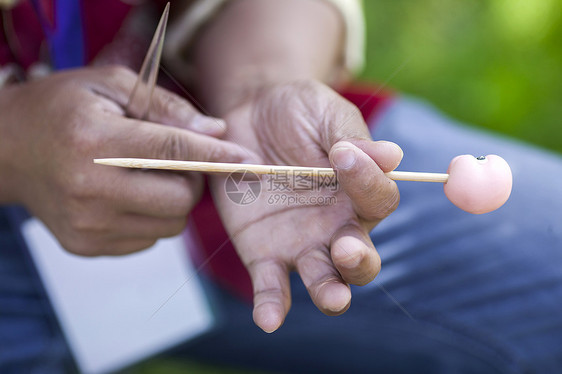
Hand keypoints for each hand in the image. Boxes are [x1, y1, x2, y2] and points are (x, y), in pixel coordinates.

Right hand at [0, 65, 248, 254]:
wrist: (10, 150)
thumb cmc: (66, 108)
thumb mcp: (112, 85)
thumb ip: (167, 108)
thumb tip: (217, 131)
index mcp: (93, 141)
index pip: (172, 150)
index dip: (217, 155)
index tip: (250, 160)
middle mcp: (88, 189)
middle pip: (180, 201)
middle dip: (192, 182)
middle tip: (177, 162)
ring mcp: (86, 225)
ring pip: (170, 225)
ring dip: (174, 201)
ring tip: (148, 176)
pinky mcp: (85, 246)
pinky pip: (148, 239)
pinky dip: (152, 218)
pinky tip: (129, 195)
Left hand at [210, 80, 402, 331]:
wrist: (247, 114)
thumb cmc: (296, 111)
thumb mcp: (324, 113)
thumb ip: (351, 134)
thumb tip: (392, 155)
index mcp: (358, 191)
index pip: (378, 199)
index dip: (368, 182)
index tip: (344, 154)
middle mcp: (336, 226)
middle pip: (361, 259)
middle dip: (358, 262)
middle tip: (347, 250)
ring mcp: (301, 244)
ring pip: (324, 279)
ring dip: (330, 292)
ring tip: (331, 296)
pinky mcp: (263, 253)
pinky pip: (271, 286)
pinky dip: (272, 306)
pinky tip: (269, 320)